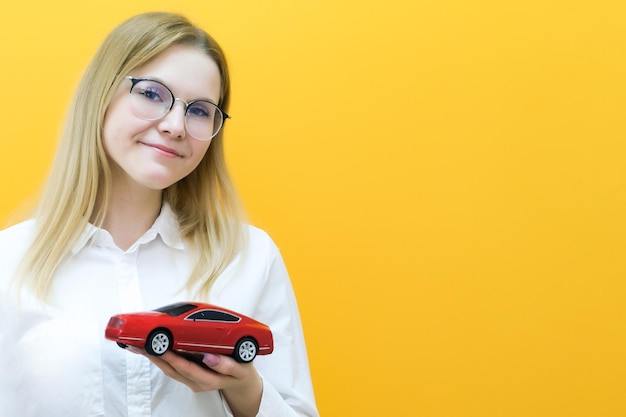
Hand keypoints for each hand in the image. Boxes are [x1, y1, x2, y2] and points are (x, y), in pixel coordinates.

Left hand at [129, 347, 262, 416]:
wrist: (241, 381)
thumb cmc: (241, 371)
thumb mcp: (242, 368)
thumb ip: (228, 365)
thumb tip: (209, 357)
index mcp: (209, 380)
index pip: (187, 368)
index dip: (173, 358)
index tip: (162, 349)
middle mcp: (196, 382)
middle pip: (172, 370)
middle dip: (155, 357)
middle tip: (141, 344)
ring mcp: (191, 380)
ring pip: (168, 370)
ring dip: (153, 358)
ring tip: (139, 345)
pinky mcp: (188, 375)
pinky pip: (171, 368)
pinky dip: (159, 358)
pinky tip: (151, 349)